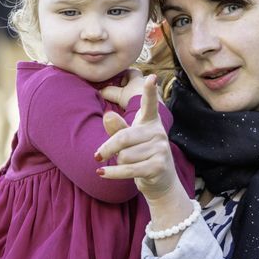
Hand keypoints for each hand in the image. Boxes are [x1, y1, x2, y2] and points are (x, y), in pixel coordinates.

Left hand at [95, 75, 178, 200]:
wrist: (161, 181)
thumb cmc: (140, 155)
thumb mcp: (128, 139)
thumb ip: (116, 128)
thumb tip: (107, 115)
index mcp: (150, 121)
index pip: (149, 105)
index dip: (150, 91)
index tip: (151, 77)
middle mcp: (158, 133)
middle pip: (124, 137)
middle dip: (108, 148)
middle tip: (97, 155)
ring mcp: (161, 149)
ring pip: (125, 155)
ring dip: (118, 163)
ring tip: (126, 165)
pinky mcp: (159, 166)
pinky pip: (128, 169)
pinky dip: (112, 173)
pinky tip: (102, 173)